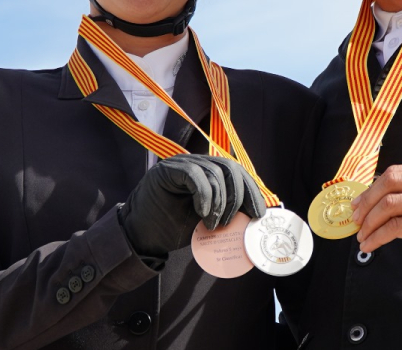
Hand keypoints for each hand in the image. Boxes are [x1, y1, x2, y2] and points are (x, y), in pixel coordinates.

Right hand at [120, 154, 265, 257]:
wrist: (143, 237)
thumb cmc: (175, 228)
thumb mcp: (209, 221)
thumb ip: (228, 212)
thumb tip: (256, 217)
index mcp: (209, 173)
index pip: (237, 173)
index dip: (251, 191)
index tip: (258, 213)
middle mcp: (197, 163)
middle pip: (229, 168)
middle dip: (239, 196)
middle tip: (234, 222)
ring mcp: (181, 164)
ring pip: (214, 172)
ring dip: (220, 202)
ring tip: (214, 225)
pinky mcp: (167, 170)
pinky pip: (194, 174)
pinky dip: (204, 195)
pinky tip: (202, 214)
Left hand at [351, 161, 401, 283]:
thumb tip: (375, 200)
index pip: (397, 172)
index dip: (372, 188)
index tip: (359, 203)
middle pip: (390, 182)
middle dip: (367, 201)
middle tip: (355, 218)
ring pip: (390, 204)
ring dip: (370, 222)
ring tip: (362, 235)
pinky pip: (396, 227)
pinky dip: (378, 236)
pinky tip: (371, 244)